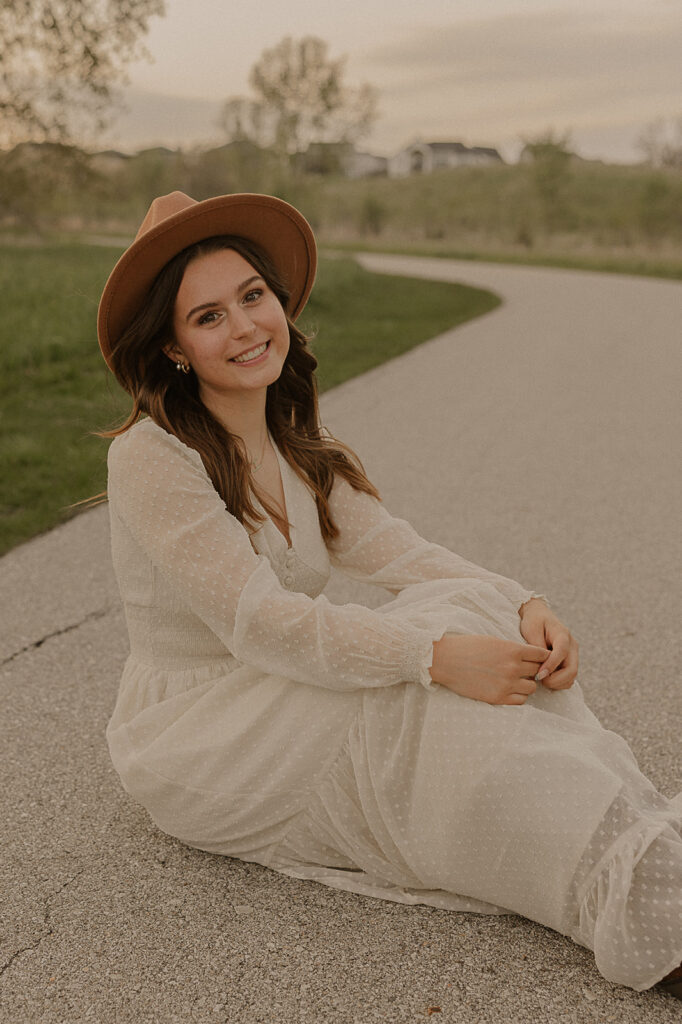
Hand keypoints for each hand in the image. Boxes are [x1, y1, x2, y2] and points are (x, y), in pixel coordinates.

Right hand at [429, 634, 549, 705]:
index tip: (535, 658)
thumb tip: (530, 657)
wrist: (446, 660)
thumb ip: (514, 649)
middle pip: (538, 671)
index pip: (542, 655)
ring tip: (515, 680)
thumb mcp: (494, 641)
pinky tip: (508, 689)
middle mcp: (513, 668)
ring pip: (532, 687)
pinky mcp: (498, 698)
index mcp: (513, 650)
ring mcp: (506, 684)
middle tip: (524, 669)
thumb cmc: (468, 647)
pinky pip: (521, 701)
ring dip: (526, 684)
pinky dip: (518, 696)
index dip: (540, 656)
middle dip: (533, 669)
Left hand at [518, 598, 578, 689]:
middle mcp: (571, 646)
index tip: (538, 675)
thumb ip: (537, 646)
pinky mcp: (570, 661)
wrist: (539, 615)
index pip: (561, 653)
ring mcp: (573, 654)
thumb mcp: (532, 629)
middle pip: (572, 669)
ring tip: (541, 680)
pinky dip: (559, 683)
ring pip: (572, 676)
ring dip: (557, 683)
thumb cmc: (534, 621)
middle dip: (555, 680)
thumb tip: (541, 665)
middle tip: (539, 680)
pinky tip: (546, 679)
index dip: (551, 666)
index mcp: (563, 635)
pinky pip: (569, 678)